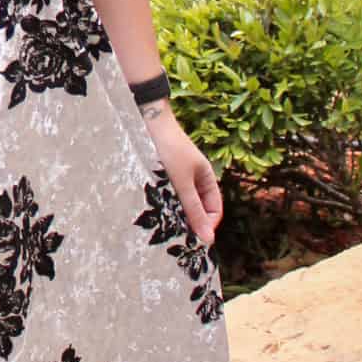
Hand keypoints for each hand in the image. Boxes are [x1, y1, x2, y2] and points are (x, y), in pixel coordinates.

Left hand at [139, 104, 222, 245]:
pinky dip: (161, 203)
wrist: (147, 122)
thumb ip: (194, 210)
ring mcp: (177, 177)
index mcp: (207, 178)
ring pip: (179, 203)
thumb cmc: (169, 149)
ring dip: (172, 213)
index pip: (214, 210)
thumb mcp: (182, 183)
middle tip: (173, 234)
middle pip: (196, 208)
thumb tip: (209, 240)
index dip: (206, 225)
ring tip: (160, 221)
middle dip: (188, 221)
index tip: (191, 237)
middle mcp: (194, 178)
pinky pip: (165, 195)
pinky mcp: (161, 176)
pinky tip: (151, 209)